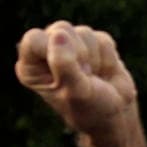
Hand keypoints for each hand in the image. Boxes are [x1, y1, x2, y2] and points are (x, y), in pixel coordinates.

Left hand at [15, 23, 137, 135]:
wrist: (116, 117)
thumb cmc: (89, 109)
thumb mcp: (75, 92)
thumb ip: (63, 63)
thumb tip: (59, 33)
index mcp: (31, 66)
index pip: (34, 38)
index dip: (55, 50)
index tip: (69, 72)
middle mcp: (47, 53)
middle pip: (61, 29)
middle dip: (80, 53)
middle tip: (85, 76)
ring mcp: (70, 48)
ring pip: (84, 32)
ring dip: (95, 58)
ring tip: (93, 77)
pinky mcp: (92, 46)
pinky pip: (102, 38)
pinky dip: (108, 58)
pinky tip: (104, 72)